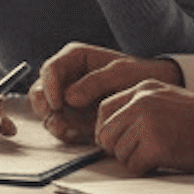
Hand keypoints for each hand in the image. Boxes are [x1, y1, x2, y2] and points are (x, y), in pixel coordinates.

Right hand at [29, 42, 178, 142]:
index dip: (49, 86)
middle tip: (58, 119)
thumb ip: (96, 82)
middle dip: (45, 107)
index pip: (51, 68)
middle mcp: (66, 77)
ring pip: (46, 111)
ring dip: (54, 122)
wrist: (153, 96)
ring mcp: (68, 98)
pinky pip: (59, 126)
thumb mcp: (122, 73)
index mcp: (75, 58)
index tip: (58, 104)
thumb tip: (69, 98)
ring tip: (70, 130)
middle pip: (40, 90)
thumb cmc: (139, 76)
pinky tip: (77, 135)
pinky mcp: (73, 117)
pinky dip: (64, 132)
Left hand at [94, 82, 193, 175]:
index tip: (116, 143)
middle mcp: (142, 101)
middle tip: (139, 154)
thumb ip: (142, 109)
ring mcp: (148, 122)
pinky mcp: (156, 145)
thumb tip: (114, 134)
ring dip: (134, 160)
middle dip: (117, 149)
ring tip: (159, 156)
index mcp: (144, 88)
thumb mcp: (169, 101)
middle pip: (105, 133)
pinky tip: (164, 163)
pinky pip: (134, 166)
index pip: (105, 109)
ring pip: (119, 152)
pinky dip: (146, 170)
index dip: (107, 130)